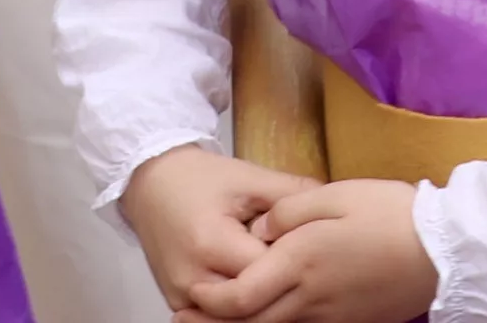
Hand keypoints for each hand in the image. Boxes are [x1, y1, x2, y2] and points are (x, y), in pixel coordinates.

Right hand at [118, 149, 293, 313]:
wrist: (151, 183)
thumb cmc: (199, 177)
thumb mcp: (249, 177)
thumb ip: (293, 195)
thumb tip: (335, 208)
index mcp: (210, 242)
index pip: (269, 271)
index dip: (294, 260)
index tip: (308, 246)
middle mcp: (193, 278)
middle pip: (255, 302)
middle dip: (280, 285)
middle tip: (298, 265)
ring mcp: (182, 297)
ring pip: (238, 317)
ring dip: (262, 300)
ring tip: (278, 275)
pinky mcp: (178, 304)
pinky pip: (219, 318)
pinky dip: (241, 307)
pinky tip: (258, 286)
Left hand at [200, 178, 434, 321]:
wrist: (446, 249)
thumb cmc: (390, 213)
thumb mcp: (333, 194)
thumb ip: (287, 212)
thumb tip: (259, 231)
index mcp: (300, 262)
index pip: (239, 298)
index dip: (208, 303)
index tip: (190, 296)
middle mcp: (310, 299)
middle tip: (186, 318)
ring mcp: (331, 317)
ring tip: (219, 318)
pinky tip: (272, 314)